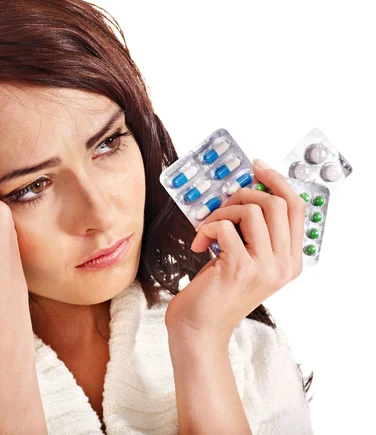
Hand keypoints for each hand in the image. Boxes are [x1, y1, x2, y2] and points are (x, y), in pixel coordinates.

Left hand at [165, 159, 305, 347]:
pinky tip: (199, 243)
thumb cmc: (217, 292)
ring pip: (252, 210)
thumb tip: (246, 193)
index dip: (277, 181)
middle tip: (222, 205)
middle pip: (277, 203)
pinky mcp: (240, 267)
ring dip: (221, 212)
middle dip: (244, 194)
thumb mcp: (246, 260)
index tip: (257, 167)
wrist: (200, 328)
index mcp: (290, 260)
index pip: (297, 208)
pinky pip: (226, 226)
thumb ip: (256, 233)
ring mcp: (264, 267)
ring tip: (207, 229)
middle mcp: (284, 264)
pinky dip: (207, 227)